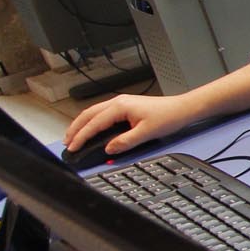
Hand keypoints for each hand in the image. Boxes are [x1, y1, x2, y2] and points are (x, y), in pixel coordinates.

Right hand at [63, 93, 197, 156]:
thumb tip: (109, 148)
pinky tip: (91, 129)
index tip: (72, 147)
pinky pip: (102, 113)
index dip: (81, 136)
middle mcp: (118, 102)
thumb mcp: (146, 133)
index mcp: (120, 106)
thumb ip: (125, 142)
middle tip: (67, 143)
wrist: (182, 108)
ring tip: (74, 137)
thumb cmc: (168, 116)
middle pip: (88, 115)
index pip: (94, 123)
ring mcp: (121, 103)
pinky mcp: (126, 106)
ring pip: (93, 112)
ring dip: (82, 124)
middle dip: (75, 128)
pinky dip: (92, 122)